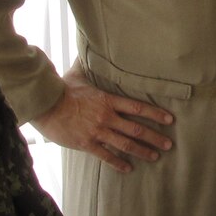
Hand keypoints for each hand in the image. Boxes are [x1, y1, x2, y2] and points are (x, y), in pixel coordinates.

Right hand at [31, 71, 173, 171]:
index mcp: (107, 100)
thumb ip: (88, 64)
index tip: (169, 119)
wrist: (45, 106)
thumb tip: (89, 46)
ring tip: (155, 157)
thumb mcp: (77, 74)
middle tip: (168, 144)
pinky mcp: (86, 143)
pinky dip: (118, 163)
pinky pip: (106, 156)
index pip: (137, 107)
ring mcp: (97, 131)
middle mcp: (106, 117)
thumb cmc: (61, 89)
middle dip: (154, 137)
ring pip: (125, 144)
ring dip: (142, 151)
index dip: (155, 113)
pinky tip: (128, 168)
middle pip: (136, 128)